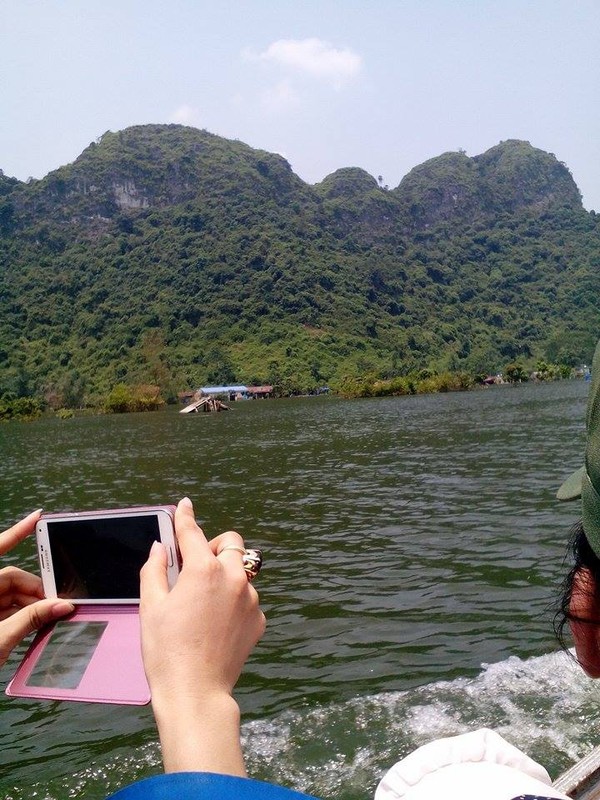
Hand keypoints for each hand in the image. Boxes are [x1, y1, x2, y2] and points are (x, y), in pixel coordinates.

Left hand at [0, 510, 73, 666]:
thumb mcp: (0, 639)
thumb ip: (32, 619)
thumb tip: (62, 605)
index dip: (18, 532)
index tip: (39, 518)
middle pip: (11, 579)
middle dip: (35, 589)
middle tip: (58, 602)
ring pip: (10, 596)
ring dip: (31, 605)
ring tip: (51, 617)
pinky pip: (5, 611)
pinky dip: (21, 616)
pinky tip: (38, 625)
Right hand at [140, 497, 265, 774]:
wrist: (196, 692)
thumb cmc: (166, 650)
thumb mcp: (151, 607)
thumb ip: (155, 570)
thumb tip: (161, 548)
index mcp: (203, 569)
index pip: (193, 533)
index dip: (185, 517)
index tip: (184, 505)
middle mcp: (233, 577)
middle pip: (231, 544)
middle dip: (215, 547)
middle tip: (195, 565)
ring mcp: (250, 599)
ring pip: (241, 572)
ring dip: (225, 576)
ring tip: (203, 603)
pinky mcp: (258, 620)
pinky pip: (247, 598)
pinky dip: (233, 601)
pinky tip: (216, 623)